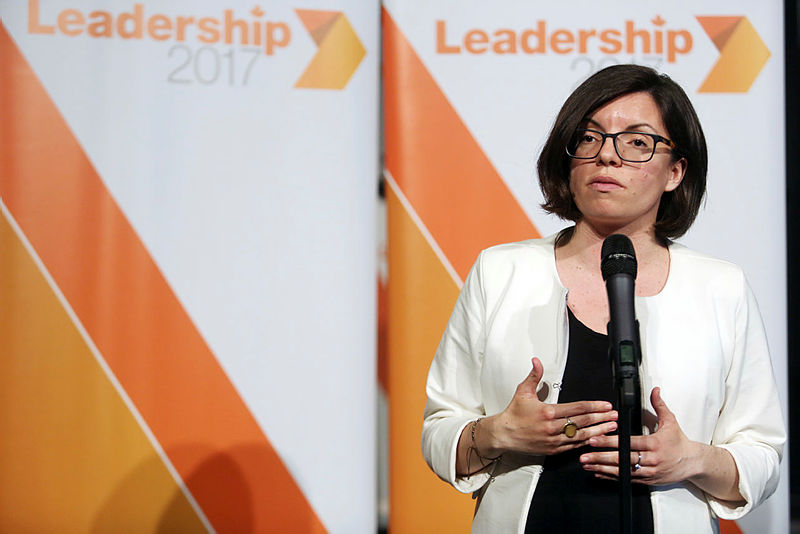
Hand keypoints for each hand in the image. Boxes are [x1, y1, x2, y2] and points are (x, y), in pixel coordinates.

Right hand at [484, 358, 617, 456]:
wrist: (504, 434)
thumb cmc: (514, 414)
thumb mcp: (523, 391)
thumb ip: (534, 375)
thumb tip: (537, 362)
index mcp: (548, 412)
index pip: (577, 408)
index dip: (594, 406)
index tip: (606, 405)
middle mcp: (552, 427)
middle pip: (583, 422)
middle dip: (601, 418)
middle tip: (614, 416)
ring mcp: (554, 440)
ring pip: (581, 436)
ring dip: (598, 431)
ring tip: (611, 428)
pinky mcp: (553, 450)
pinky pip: (573, 446)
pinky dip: (586, 442)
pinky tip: (595, 438)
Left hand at [580, 387, 699, 484]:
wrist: (693, 463)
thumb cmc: (680, 443)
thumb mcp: (671, 421)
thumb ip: (659, 405)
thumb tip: (655, 390)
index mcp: (655, 444)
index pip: (629, 443)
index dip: (611, 441)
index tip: (596, 439)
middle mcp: (651, 459)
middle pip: (623, 459)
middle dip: (602, 457)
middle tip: (585, 454)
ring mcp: (649, 472)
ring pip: (623, 471)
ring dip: (603, 468)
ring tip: (587, 464)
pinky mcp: (647, 480)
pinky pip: (627, 480)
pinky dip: (611, 477)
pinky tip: (598, 473)